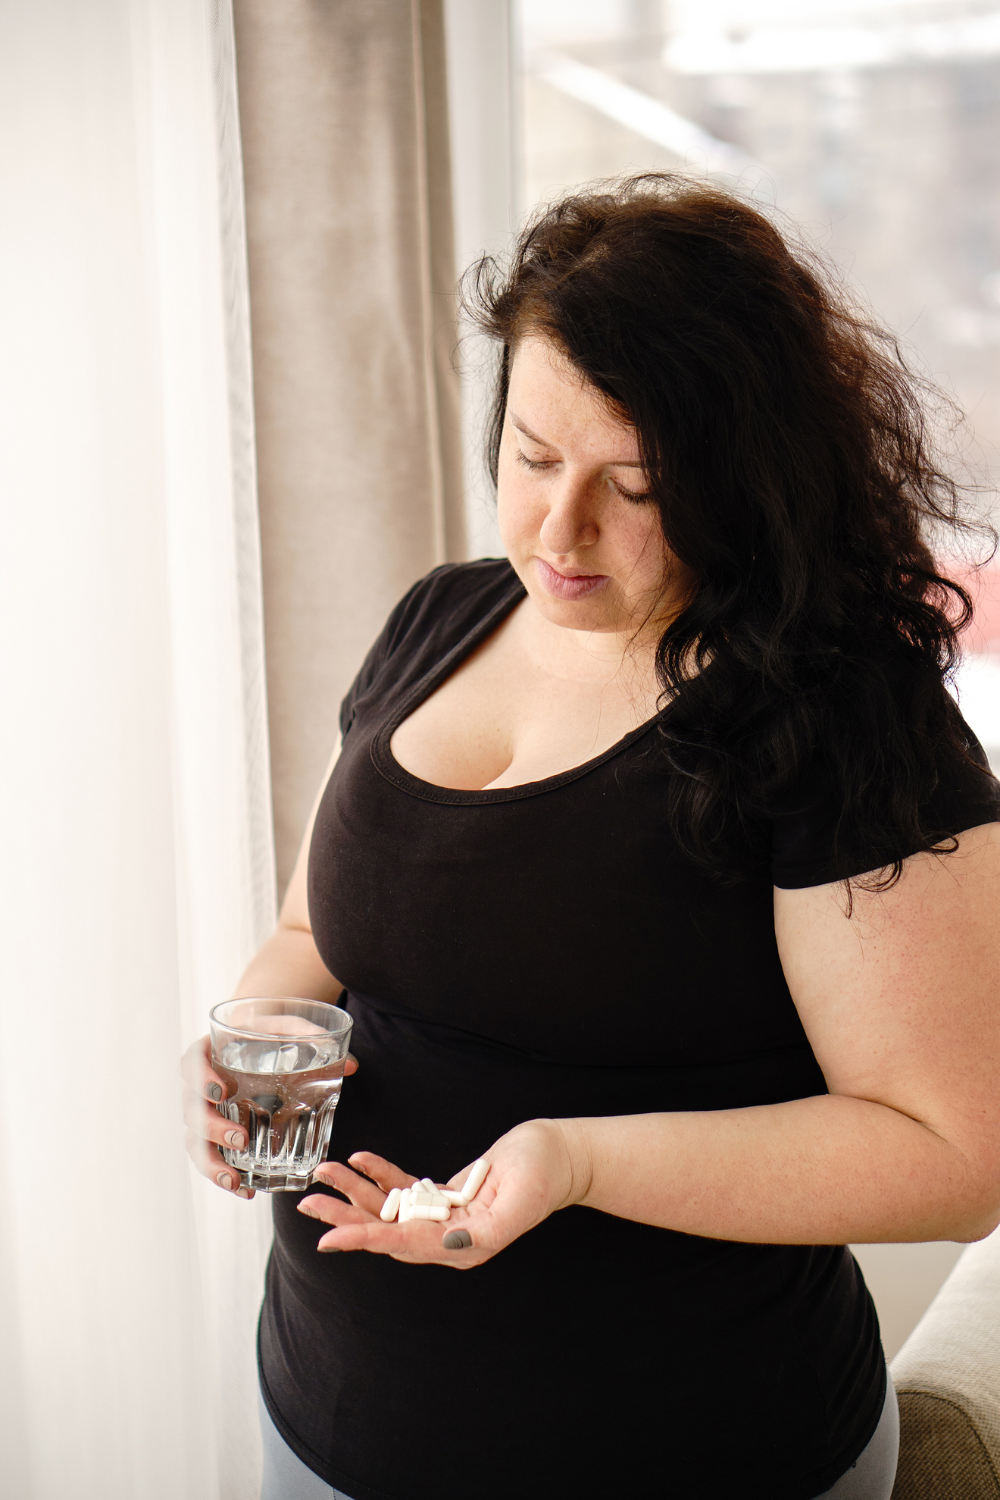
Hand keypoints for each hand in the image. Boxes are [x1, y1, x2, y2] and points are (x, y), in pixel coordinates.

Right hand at [180, 1032, 358, 1197]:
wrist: (260, 1042)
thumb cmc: (270, 1034)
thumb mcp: (287, 1028)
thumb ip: (313, 1040)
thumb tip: (352, 1067)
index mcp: (209, 1053)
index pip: (191, 1064)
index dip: (199, 1078)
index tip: (220, 1088)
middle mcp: (199, 1086)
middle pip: (192, 1110)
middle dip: (213, 1128)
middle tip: (241, 1139)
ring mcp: (204, 1113)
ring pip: (195, 1141)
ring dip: (212, 1163)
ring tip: (234, 1181)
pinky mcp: (215, 1134)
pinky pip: (211, 1158)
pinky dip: (224, 1176)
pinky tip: (244, 1190)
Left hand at [298, 1117, 583, 1266]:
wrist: (559, 1154)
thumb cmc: (543, 1175)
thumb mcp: (519, 1203)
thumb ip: (483, 1231)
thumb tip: (446, 1245)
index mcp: (464, 1248)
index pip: (403, 1245)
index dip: (365, 1239)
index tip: (330, 1238)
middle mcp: (448, 1240)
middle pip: (386, 1231)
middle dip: (346, 1217)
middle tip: (309, 1205)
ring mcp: (444, 1218)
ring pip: (389, 1210)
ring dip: (355, 1193)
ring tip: (323, 1174)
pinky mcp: (445, 1197)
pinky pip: (405, 1189)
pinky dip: (380, 1175)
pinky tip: (359, 1160)